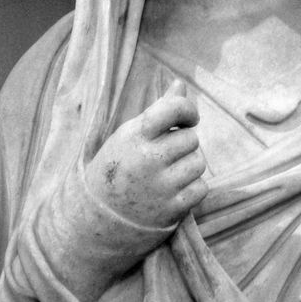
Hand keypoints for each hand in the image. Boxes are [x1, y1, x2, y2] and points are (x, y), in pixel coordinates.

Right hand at [85, 79, 207, 231]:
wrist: (99, 218)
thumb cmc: (119, 167)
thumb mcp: (129, 135)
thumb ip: (158, 110)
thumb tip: (181, 84)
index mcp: (135, 135)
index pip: (174, 108)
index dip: (188, 110)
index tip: (188, 119)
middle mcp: (148, 159)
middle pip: (191, 138)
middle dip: (184, 144)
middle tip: (167, 154)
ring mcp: (160, 186)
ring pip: (199, 163)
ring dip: (190, 166)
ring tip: (169, 173)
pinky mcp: (171, 209)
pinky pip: (201, 188)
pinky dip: (193, 188)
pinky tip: (174, 191)